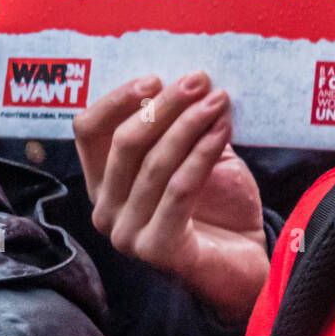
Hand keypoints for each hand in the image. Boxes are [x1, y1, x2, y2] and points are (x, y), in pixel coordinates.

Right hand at [73, 72, 268, 322]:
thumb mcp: (195, 150)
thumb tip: (191, 78)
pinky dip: (202, 153)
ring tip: (218, 100)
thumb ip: (183, 121)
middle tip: (199, 80)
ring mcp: (128, 234)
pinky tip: (223, 129)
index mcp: (104, 181)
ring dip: (189, 124)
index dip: (117, 99)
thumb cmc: (217, 202)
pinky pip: (179, 190)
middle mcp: (106, 209)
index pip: (88, 131)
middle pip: (124, 142)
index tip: (155, 78)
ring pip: (153, 164)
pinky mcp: (158, 250)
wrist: (246, 257)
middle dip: (163, 105)